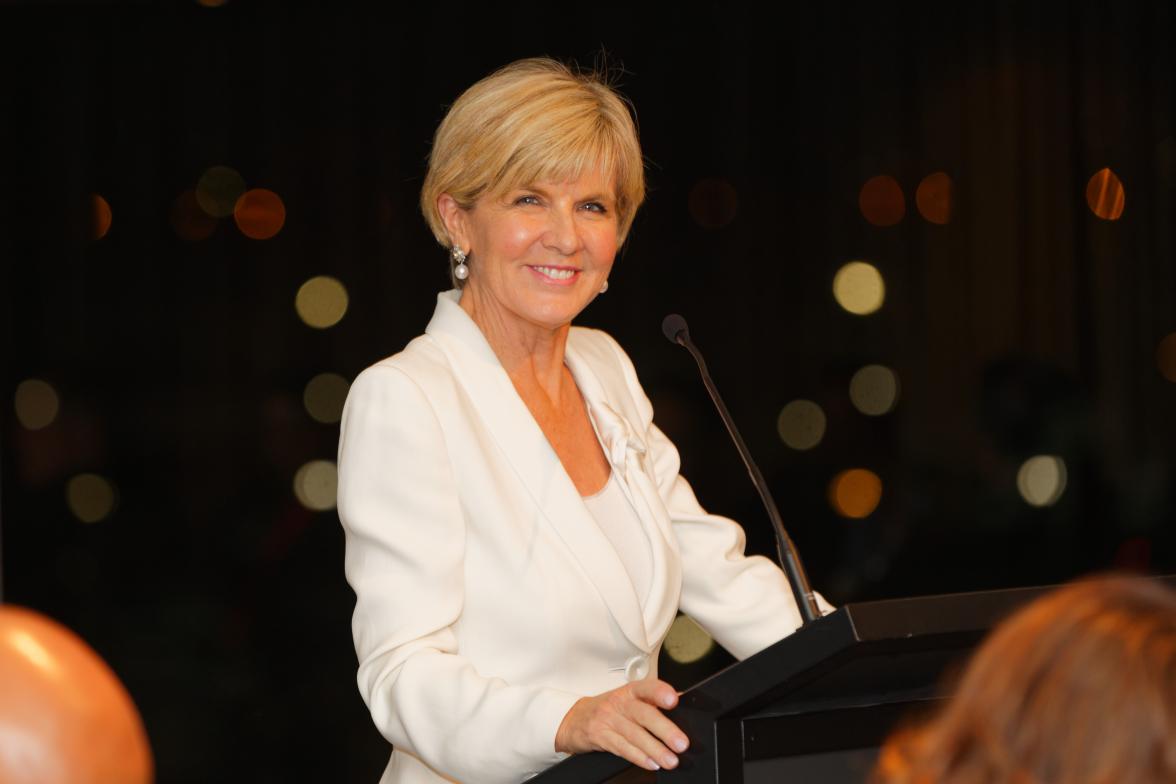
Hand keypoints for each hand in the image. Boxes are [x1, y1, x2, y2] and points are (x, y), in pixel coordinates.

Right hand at [554, 679, 689, 770]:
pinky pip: (622, 748)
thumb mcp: (628, 699)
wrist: (575, 718)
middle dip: (664, 730)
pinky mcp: (601, 737)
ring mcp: (608, 720)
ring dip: (655, 749)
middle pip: (643, 715)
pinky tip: (652, 763)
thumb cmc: (609, 708)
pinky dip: (639, 757)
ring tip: (671, 760)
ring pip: (634, 735)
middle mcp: (619, 703)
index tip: (674, 699)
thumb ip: (651, 701)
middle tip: (681, 743)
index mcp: (629, 691)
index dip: (659, 692)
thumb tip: (681, 700)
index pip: (646, 687)